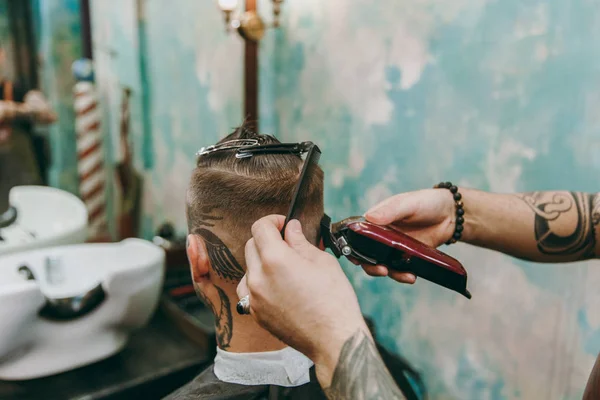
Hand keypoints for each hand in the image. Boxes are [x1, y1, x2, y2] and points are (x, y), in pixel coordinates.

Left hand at [237, 215, 369, 383]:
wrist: (333, 339)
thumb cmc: (334, 300)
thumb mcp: (322, 261)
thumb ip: (300, 241)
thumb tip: (291, 228)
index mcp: (275, 259)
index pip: (260, 228)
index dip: (273, 221)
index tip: (283, 224)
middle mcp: (258, 277)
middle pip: (251, 245)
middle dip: (267, 239)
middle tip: (288, 244)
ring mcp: (254, 297)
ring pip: (248, 268)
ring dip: (261, 262)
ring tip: (283, 268)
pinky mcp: (255, 314)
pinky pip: (249, 290)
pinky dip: (259, 283)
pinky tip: (277, 287)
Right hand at [363, 188, 455, 282]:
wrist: (451, 214)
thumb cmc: (426, 202)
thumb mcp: (408, 203)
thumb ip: (390, 210)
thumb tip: (369, 217)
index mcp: (375, 221)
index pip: (356, 235)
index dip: (351, 247)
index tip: (355, 256)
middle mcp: (380, 236)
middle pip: (366, 255)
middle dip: (370, 265)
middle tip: (381, 269)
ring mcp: (393, 249)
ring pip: (382, 265)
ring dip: (388, 273)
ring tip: (403, 275)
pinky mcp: (406, 258)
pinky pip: (399, 269)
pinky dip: (403, 275)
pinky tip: (411, 276)